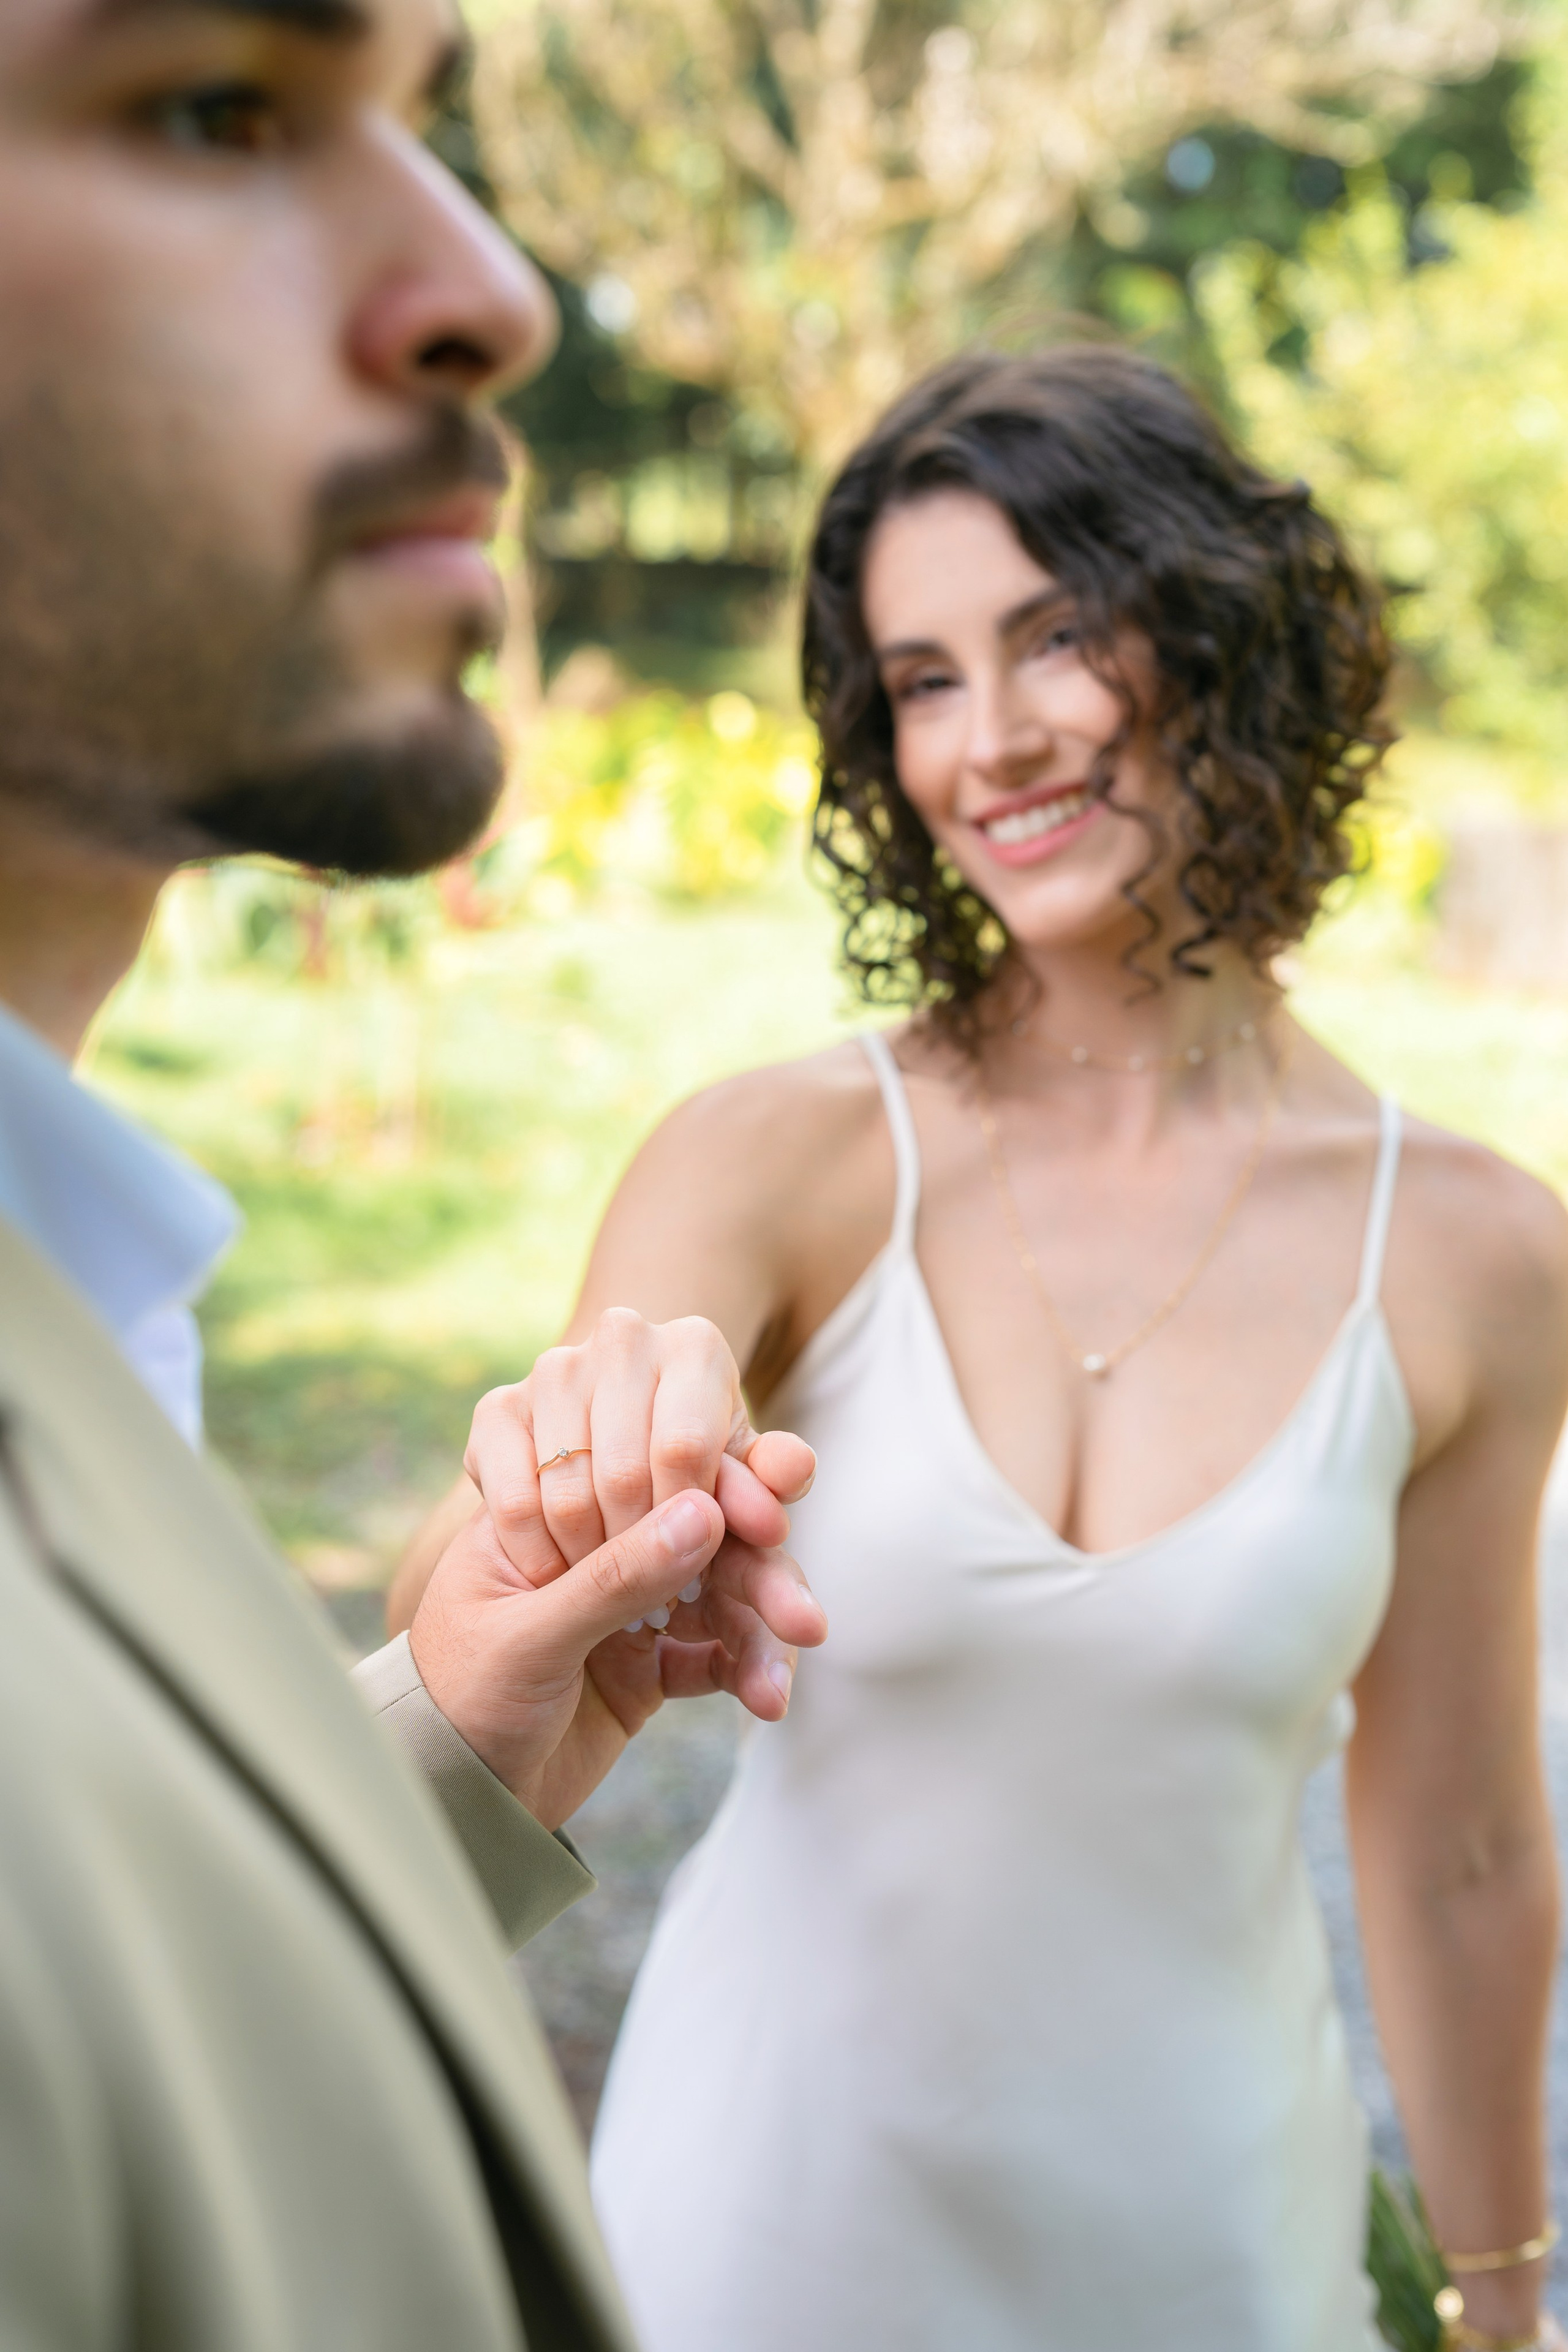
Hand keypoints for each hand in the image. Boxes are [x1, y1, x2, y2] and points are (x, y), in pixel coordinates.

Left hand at [409, 1310, 824, 1827]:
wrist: (445, 1807)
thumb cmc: (454, 1704)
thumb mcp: (528, 1636)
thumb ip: (615, 1578)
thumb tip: (706, 1511)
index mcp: (551, 1513)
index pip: (649, 1474)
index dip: (719, 1488)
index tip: (770, 1513)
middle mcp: (595, 1550)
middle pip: (700, 1534)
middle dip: (759, 1573)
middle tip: (803, 1615)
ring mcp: (624, 1608)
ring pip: (719, 1596)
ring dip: (762, 1628)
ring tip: (785, 1673)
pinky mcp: (645, 1669)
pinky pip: (713, 1656)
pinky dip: (744, 1671)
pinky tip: (766, 1696)